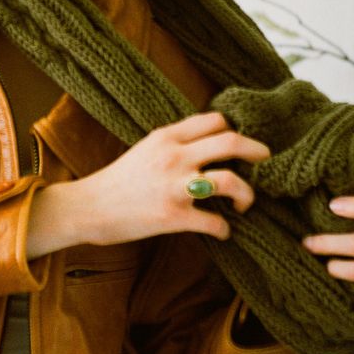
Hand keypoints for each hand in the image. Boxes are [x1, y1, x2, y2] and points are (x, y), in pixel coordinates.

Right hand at [27, 111, 269, 257]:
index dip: (235, 130)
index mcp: (167, 137)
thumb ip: (175, 143)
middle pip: (231, 143)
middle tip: (265, 161)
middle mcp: (174, 157)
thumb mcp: (145, 149)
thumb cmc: (117, 181)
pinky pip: (214, 222)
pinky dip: (224, 229)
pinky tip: (222, 232)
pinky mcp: (173, 217)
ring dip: (247, 195)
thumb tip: (208, 141)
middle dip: (257, 152)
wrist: (88, 208)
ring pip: (230, 182)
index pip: (215, 121)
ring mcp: (175, 187)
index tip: (242, 144)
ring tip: (245, 204)